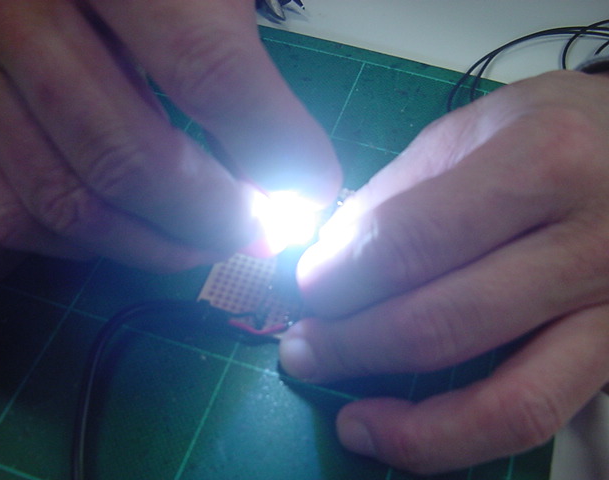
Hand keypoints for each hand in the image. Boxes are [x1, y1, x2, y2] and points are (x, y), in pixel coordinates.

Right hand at [0, 0, 340, 270]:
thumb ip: (237, 59)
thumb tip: (291, 170)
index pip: (208, 68)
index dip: (273, 145)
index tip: (311, 189)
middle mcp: (17, 10)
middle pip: (126, 157)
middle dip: (212, 217)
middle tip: (257, 231)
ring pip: (64, 202)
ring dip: (152, 244)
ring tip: (205, 242)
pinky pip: (11, 214)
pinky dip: (85, 245)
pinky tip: (131, 233)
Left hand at [280, 70, 608, 473]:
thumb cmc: (557, 129)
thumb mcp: (472, 129)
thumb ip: (396, 193)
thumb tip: (330, 258)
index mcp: (544, 161)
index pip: (410, 240)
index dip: (339, 276)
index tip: (306, 288)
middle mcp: (589, 244)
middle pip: (442, 322)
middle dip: (351, 345)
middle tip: (304, 345)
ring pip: (501, 401)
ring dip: (403, 423)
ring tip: (345, 419)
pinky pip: (534, 417)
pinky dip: (459, 439)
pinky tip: (400, 435)